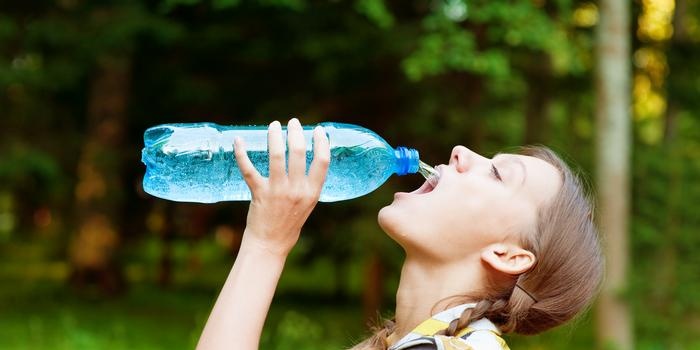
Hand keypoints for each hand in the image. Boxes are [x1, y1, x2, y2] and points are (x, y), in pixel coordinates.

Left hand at [233, 118, 329, 256]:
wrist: (270, 244)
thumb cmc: (289, 223)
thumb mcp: (307, 204)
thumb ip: (308, 183)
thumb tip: (306, 157)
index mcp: (312, 193)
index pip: (322, 162)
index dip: (322, 143)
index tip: (318, 130)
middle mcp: (297, 191)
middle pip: (298, 153)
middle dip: (295, 133)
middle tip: (292, 122)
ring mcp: (278, 191)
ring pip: (276, 156)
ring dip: (274, 136)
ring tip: (274, 125)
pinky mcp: (259, 193)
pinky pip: (248, 169)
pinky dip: (241, 153)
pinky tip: (237, 140)